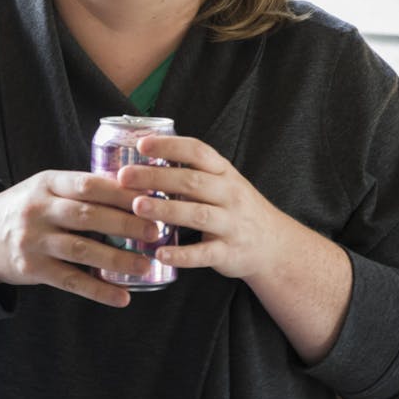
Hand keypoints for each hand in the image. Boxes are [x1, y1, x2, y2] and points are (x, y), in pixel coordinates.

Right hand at [0, 169, 168, 306]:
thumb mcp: (46, 188)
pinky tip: (122, 297)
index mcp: (47, 183)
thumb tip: (134, 191)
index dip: (120, 192)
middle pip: (88, 215)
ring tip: (145, 266)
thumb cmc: (27, 208)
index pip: (88, 184)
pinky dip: (98, 291)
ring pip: (82, 249)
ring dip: (117, 260)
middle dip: (126, 223)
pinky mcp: (32, 269)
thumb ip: (81, 189)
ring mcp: (33, 240)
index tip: (149, 199)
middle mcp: (38, 209)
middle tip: (155, 231)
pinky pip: (71, 281)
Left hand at [117, 134, 290, 280]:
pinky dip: (181, 254)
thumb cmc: (236, 209)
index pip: (197, 152)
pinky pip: (204, 253)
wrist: (273, 244)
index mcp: (224, 173)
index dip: (170, 146)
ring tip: (138, 207)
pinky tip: (159, 253)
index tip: (142, 144)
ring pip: (197, 214)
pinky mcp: (229, 252)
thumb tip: (143, 161)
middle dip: (156, 177)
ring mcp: (231, 224)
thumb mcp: (222, 183)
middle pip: (192, 181)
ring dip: (166, 209)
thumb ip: (191, 173)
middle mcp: (230, 195)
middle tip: (125, 176)